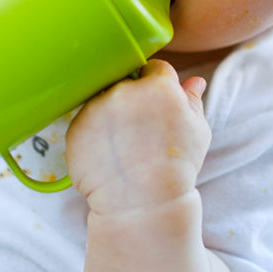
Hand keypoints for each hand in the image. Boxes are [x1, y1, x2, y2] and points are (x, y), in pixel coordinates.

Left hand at [66, 60, 210, 215]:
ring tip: (124, 146)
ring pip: (103, 101)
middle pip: (127, 83)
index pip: (155, 68)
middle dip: (133, 100)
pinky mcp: (75, 127)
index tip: (156, 104)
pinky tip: (108, 155)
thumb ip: (192, 100)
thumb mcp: (197, 131)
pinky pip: (85, 123)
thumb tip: (195, 81)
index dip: (158, 85)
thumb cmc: (177, 169)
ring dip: (111, 116)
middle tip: (139, 129)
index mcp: (158, 86)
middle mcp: (124, 91)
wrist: (143, 203)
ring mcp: (96, 108)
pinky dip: (94, 135)